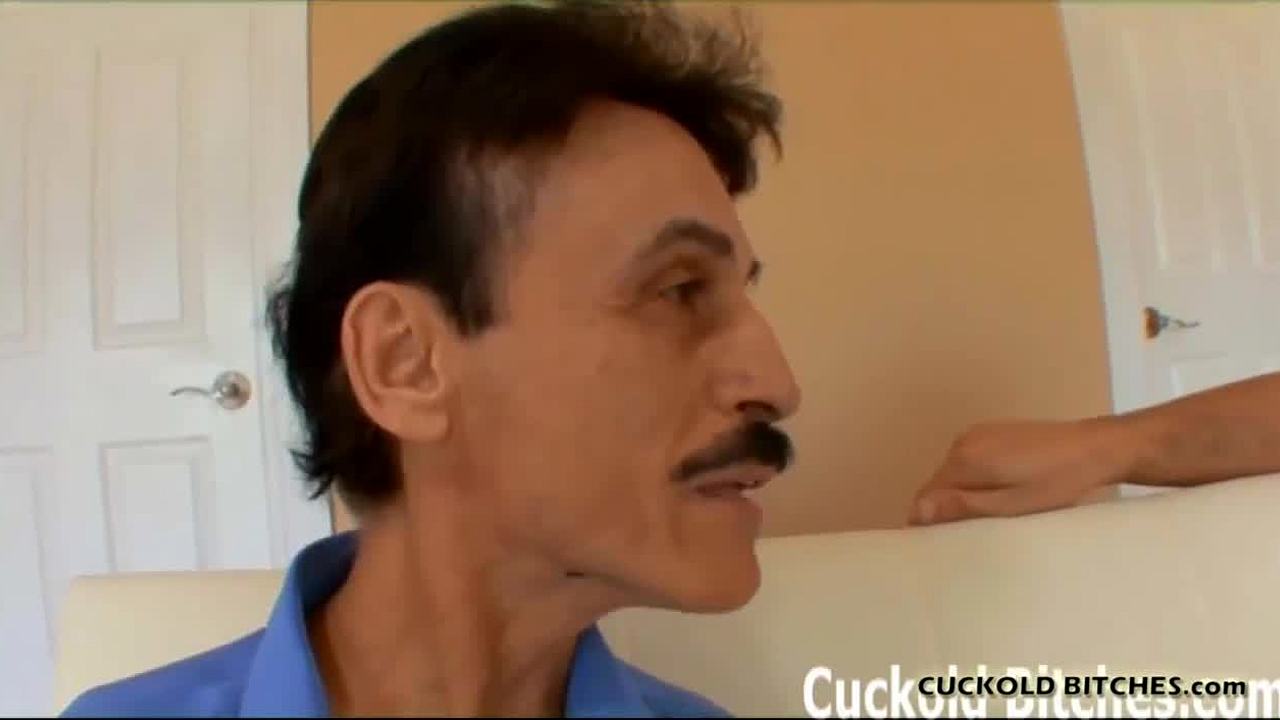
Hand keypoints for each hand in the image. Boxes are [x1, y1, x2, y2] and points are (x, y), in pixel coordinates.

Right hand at [908, 418, 1134, 524]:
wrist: (1097, 448)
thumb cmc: (1058, 483)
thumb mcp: (1012, 505)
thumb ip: (964, 507)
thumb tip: (917, 512)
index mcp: (965, 459)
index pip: (925, 496)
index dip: (929, 523)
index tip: (946, 544)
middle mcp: (964, 441)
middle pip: (938, 484)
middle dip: (948, 509)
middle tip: (975, 534)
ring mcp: (979, 433)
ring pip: (954, 474)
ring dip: (963, 496)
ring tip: (992, 515)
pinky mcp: (994, 432)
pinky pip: (970, 462)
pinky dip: (977, 480)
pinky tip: (1003, 492)